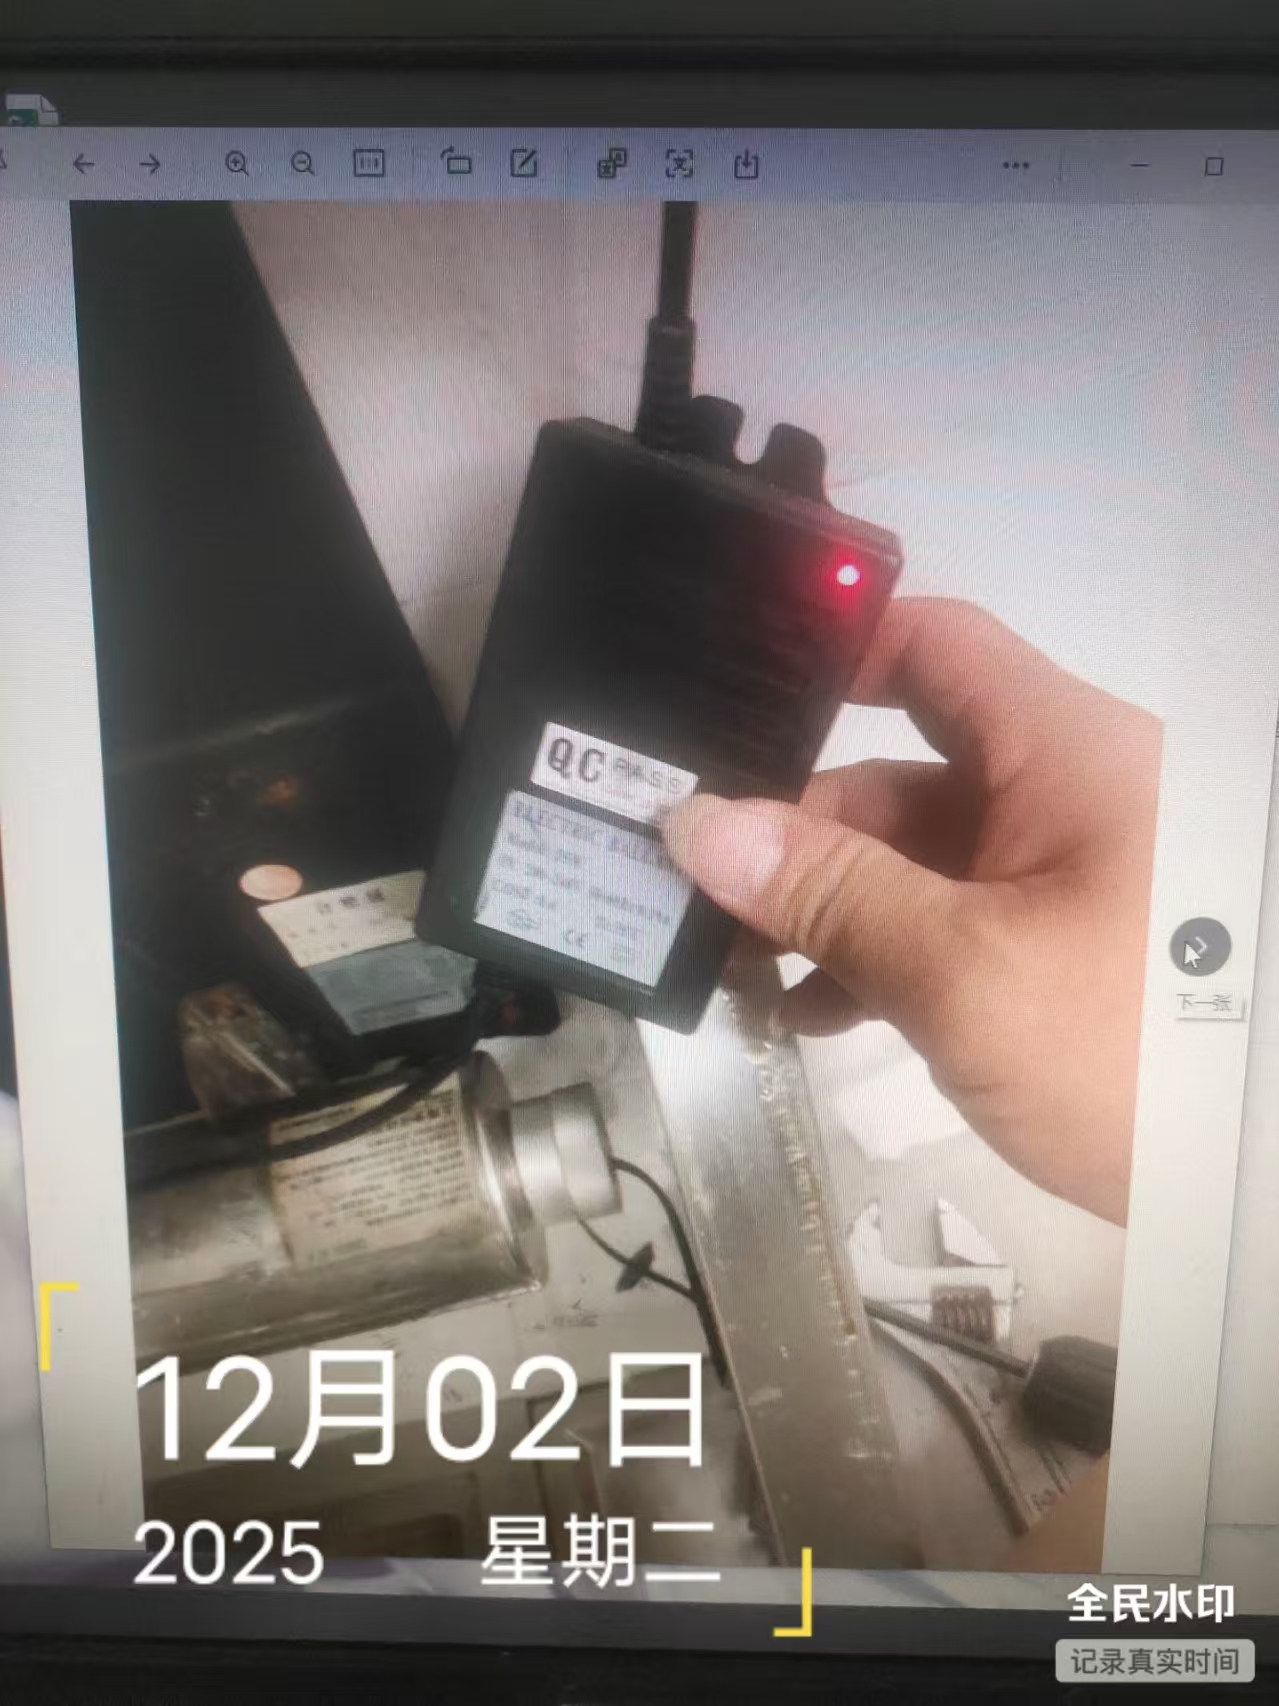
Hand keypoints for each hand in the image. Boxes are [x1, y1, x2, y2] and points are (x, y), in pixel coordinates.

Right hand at [661, 597, 1161, 1224]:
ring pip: (921, 863)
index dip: (830, 653)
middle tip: (692, 884)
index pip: (932, 648)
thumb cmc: (1135, 1051)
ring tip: (733, 969)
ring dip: (827, 908)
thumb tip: (698, 826)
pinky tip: (812, 1015)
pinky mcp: (1068, 957)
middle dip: (795, 827)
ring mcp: (1069, 882)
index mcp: (1063, 754)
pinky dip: (882, 958)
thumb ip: (827, 894)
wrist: (1258, 1184)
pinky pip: (955, 926)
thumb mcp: (963, 974)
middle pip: (904, 774)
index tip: (727, 701)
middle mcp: (1066, 799)